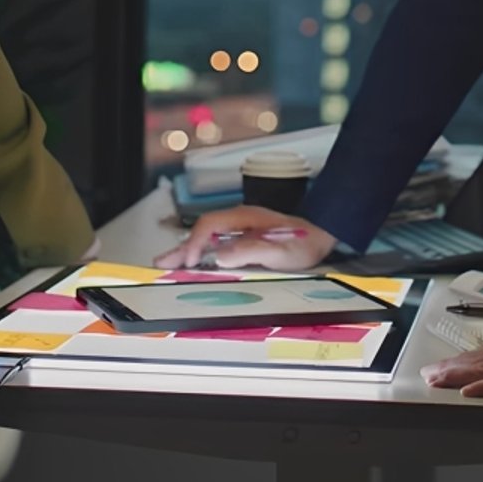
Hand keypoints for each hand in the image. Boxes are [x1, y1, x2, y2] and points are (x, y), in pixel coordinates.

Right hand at [152, 205, 337, 270]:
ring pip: (206, 236)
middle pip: (202, 230)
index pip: (209, 226)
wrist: (321, 235)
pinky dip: (200, 252)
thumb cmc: (303, 241)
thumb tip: (220, 255)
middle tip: (161, 263)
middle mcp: (238, 220)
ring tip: (167, 263)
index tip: (187, 262)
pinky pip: (215, 242)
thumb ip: (252, 251)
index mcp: (244, 218)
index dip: (195, 243)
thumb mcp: (281, 250)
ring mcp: (240, 228)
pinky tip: (193, 261)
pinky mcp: (243, 237)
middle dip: (181, 247)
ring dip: (187, 250)